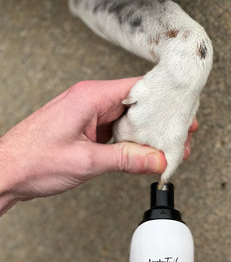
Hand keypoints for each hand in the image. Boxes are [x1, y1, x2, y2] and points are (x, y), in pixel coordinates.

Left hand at [0, 78, 196, 212]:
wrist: (7, 173)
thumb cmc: (33, 160)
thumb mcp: (86, 162)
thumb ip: (126, 160)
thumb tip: (157, 160)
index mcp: (90, 97)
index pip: (137, 89)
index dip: (164, 101)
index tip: (182, 113)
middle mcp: (90, 102)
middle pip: (135, 106)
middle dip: (159, 124)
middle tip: (179, 139)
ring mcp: (87, 116)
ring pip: (126, 121)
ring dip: (146, 136)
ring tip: (166, 150)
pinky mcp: (85, 130)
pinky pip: (115, 132)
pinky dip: (130, 144)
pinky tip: (142, 155)